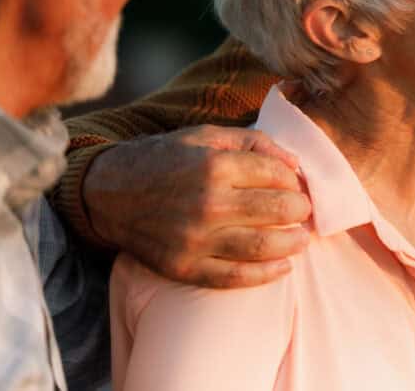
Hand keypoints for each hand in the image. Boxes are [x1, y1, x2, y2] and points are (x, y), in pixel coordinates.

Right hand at [83, 125, 311, 287]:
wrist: (109, 193)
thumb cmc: (165, 159)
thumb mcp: (206, 136)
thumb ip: (254, 142)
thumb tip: (294, 164)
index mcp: (215, 166)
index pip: (276, 175)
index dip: (294, 181)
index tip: (296, 185)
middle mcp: (208, 203)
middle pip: (277, 210)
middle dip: (301, 210)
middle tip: (305, 211)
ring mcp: (195, 239)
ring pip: (262, 246)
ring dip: (293, 243)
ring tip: (302, 238)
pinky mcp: (184, 267)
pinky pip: (234, 277)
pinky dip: (266, 274)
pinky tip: (283, 267)